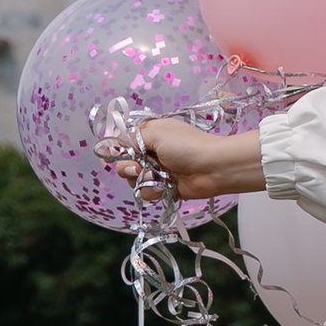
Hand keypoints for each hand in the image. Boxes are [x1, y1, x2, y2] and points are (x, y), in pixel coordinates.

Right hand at [125, 115, 265, 201]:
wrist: (213, 168)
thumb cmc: (186, 146)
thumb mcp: (156, 133)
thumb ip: (131, 139)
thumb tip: (113, 146)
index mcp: (150, 134)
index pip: (124, 142)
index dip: (118, 150)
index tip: (111, 155)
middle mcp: (152, 151)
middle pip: (125, 163)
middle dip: (127, 167)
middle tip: (137, 168)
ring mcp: (157, 170)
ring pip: (133, 180)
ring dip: (141, 180)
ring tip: (154, 177)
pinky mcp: (163, 187)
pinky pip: (146, 192)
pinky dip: (151, 191)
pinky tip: (162, 187)